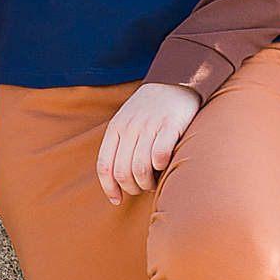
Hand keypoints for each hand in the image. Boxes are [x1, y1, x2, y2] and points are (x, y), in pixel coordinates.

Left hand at [96, 82, 200, 203]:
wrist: (175, 80)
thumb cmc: (150, 109)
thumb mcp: (127, 122)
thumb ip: (119, 146)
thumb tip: (116, 181)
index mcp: (116, 128)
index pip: (104, 166)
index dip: (109, 188)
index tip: (117, 199)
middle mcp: (130, 127)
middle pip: (123, 172)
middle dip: (132, 188)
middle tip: (142, 187)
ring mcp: (150, 126)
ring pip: (141, 169)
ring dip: (148, 183)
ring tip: (155, 181)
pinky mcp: (170, 125)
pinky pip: (160, 155)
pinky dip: (161, 166)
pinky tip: (165, 166)